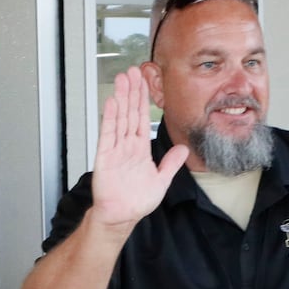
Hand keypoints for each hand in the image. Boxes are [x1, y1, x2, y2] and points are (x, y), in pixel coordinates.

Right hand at [90, 67, 187, 230]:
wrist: (121, 216)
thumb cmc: (136, 201)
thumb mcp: (161, 181)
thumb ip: (171, 164)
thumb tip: (183, 150)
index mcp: (140, 149)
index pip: (141, 118)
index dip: (143, 100)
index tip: (143, 82)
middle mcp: (127, 146)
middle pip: (129, 113)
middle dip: (131, 92)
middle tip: (132, 71)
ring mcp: (115, 149)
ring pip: (119, 118)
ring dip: (121, 98)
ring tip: (122, 79)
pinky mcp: (105, 157)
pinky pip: (108, 134)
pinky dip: (110, 118)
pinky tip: (112, 102)